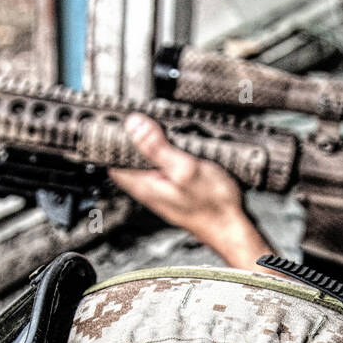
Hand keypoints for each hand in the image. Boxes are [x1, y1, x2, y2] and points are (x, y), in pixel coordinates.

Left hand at [109, 114, 273, 270]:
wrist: (231, 227)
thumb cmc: (212, 205)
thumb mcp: (185, 169)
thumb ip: (157, 148)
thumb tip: (134, 125)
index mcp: (143, 184)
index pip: (111, 158)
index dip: (112, 136)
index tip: (117, 117)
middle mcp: (148, 188)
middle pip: (127, 157)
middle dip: (130, 136)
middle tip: (139, 115)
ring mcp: (160, 189)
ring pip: (144, 160)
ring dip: (149, 143)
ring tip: (156, 124)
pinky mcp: (173, 188)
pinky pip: (160, 166)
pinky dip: (164, 152)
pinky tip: (175, 145)